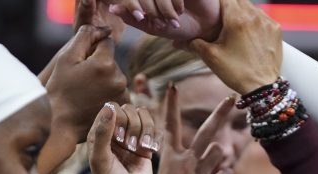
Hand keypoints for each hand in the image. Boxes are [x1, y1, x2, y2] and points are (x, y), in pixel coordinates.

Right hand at [46, 26, 128, 143]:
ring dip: (105, 80)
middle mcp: (119, 78)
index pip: (107, 42)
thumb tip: (104, 29)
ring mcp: (123, 94)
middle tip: (82, 81)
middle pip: (112, 61)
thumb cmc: (60, 89)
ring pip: (115, 76)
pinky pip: (118, 91)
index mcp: (105, 63)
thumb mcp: (66, 58)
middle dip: (100, 66)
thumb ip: (85, 37)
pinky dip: (109, 93)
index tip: (82, 63)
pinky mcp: (123, 107)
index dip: (93, 49)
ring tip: (87, 93)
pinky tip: (94, 101)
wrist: (61, 123)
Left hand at [88, 102, 157, 173]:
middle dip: (134, 126)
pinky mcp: (145, 146)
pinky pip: (154, 128)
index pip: (111, 108)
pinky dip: (155, 137)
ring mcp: (131, 138)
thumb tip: (109, 106)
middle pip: (130, 109)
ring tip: (142, 149)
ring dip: (146, 130)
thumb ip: (102, 133)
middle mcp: (114, 133)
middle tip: (130, 147)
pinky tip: (151, 151)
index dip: (119, 119)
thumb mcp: (101, 160)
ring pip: (144, 115)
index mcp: (98, 134)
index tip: (119, 140)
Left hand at [105, 0, 220, 41]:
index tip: (143, 19)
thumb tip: (112, 8)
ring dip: (163, 7)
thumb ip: (132, 18)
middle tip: (160, 23)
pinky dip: (175, 2)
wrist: (205, 27)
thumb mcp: (152, 27)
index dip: (134, 7)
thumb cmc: (178, 27)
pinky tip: (180, 10)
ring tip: (173, 19)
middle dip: (151, 10)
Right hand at [147, 84, 235, 173]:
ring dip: (220, 159)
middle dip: (220, 112)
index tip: (173, 86)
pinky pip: (226, 172)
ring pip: (220, 152)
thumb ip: (190, 162)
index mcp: (169, 158)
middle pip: (206, 131)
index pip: (169, 126)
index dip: (171, 106)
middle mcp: (184, 162)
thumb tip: (216, 153)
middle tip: (233, 96)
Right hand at [188, 0, 280, 93]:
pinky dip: (254, 20)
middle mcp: (254, 15)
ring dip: (241, 12)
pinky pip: (262, 17)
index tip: (210, 8)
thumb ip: (194, 44)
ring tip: (233, 26)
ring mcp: (267, 21)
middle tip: (220, 17)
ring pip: (251, 7)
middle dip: (228, 5)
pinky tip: (248, 33)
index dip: (215, 2)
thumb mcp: (211, 57)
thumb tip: (178, 41)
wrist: (262, 87)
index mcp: (237, 19)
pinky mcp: (276, 29)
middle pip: (238, 0)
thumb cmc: (236, 72)